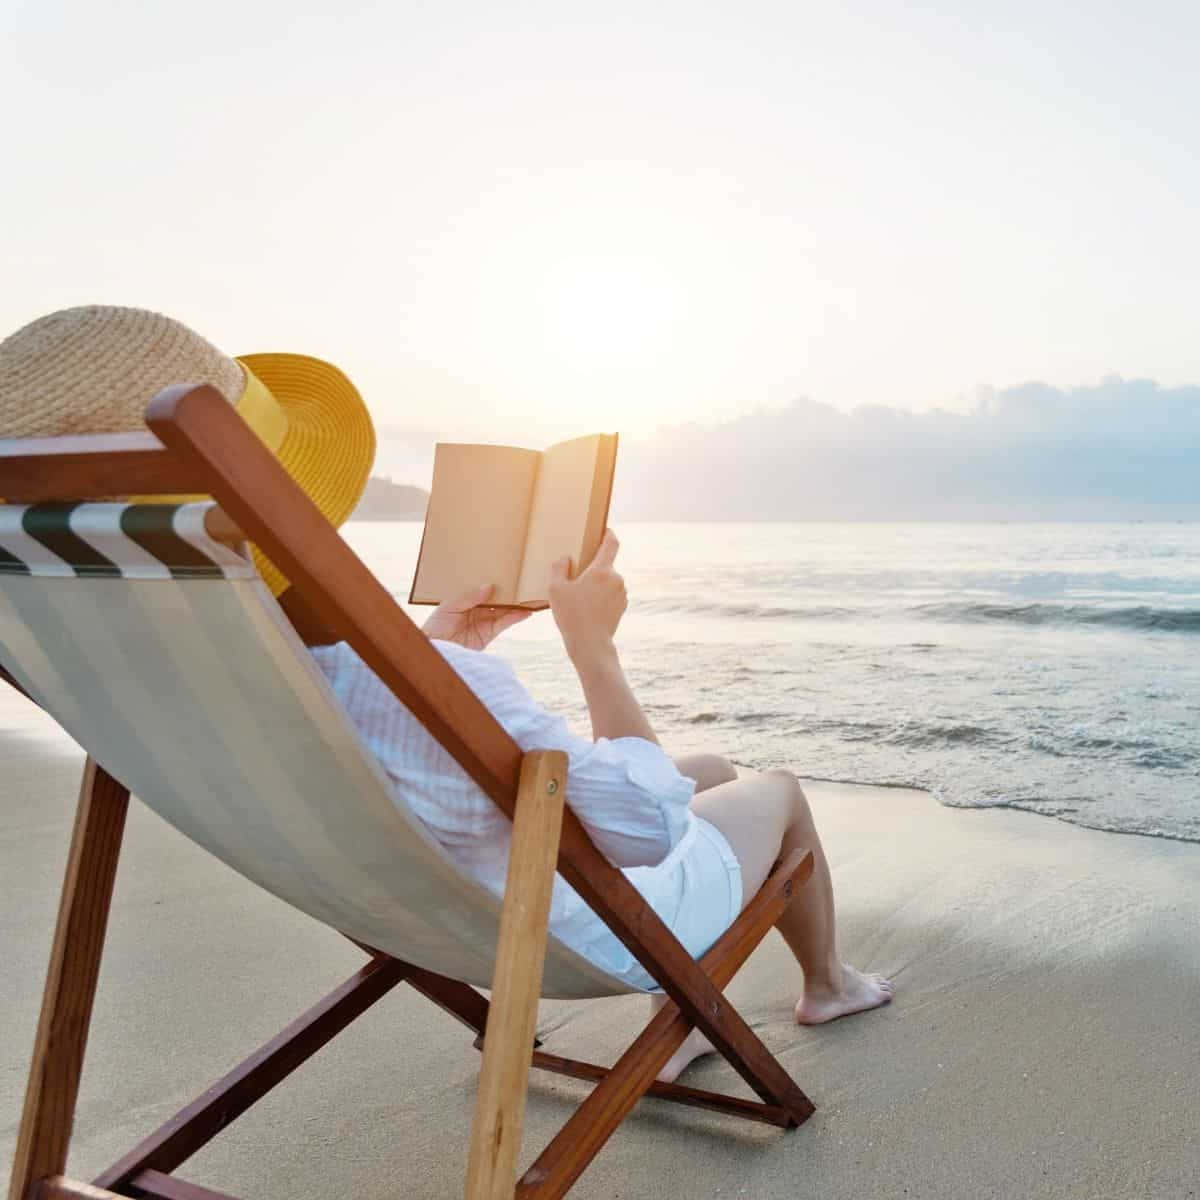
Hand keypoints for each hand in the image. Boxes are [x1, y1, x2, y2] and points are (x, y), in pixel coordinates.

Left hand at [422, 584, 531, 649]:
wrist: (434, 650)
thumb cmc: (436, 627)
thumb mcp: (449, 606)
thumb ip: (469, 597)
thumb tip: (489, 586)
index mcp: (466, 600)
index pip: (483, 589)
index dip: (495, 582)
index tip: (506, 573)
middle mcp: (477, 610)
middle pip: (497, 599)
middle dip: (508, 592)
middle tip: (522, 582)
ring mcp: (484, 622)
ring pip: (504, 610)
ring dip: (516, 604)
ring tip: (529, 596)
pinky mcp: (489, 634)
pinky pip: (505, 623)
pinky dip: (515, 617)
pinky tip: (525, 611)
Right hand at [548, 529, 626, 661]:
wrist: (590, 645)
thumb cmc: (572, 616)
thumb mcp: (555, 589)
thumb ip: (559, 568)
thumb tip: (566, 559)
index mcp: (602, 570)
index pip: (612, 543)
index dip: (609, 533)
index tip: (605, 529)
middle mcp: (617, 579)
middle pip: (605, 565)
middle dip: (593, 569)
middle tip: (576, 578)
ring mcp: (622, 594)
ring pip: (608, 582)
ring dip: (597, 585)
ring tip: (579, 598)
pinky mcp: (622, 607)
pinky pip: (611, 595)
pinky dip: (601, 597)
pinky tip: (587, 609)